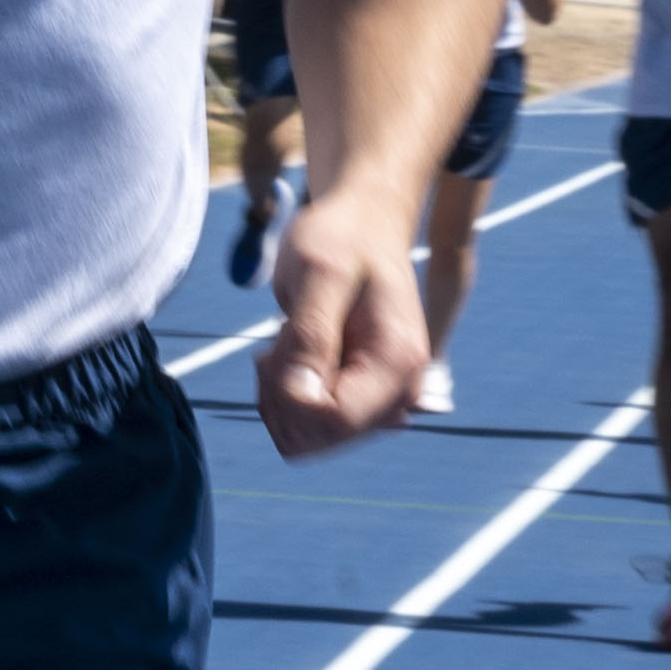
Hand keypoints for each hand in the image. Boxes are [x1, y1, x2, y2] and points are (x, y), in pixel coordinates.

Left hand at [253, 190, 431, 458]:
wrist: (362, 228)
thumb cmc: (342, 239)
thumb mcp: (319, 272)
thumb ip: (311, 333)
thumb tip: (303, 394)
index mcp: (399, 362)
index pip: (336, 421)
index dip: (289, 400)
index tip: (271, 352)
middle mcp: (399, 392)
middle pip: (321, 439)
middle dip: (281, 398)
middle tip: (276, 342)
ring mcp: (379, 401)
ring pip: (307, 442)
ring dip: (278, 398)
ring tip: (284, 344)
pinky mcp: (358, 401)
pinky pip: (306, 429)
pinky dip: (282, 398)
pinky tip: (288, 356)